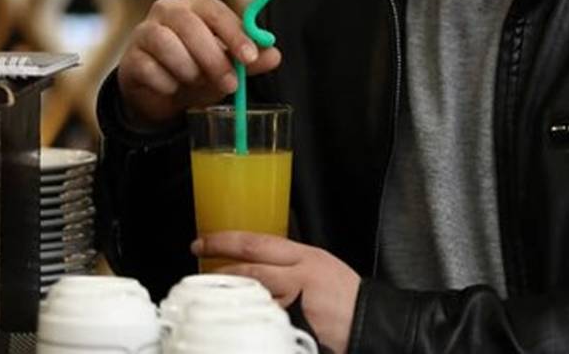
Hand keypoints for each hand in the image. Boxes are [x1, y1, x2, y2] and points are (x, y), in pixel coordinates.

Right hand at [118, 0, 282, 124]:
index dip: (235, 34)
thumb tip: (275, 55)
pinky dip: (167, 84)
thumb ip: (251, 59)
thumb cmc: (199, 67)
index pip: (216, 11)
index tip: (250, 58)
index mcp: (196, 3)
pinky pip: (149, 69)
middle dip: (214, 58)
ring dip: (189, 70)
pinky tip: (173, 87)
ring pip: (167, 45)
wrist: (161, 92)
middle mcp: (167, 9)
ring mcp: (144, 31)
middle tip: (230, 83)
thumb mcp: (228, 63)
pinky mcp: (130, 57)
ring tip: (196, 81)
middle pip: (190, 26)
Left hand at [193, 233, 359, 353]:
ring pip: (251, 295)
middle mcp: (299, 277)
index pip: (257, 243)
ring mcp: (295, 305)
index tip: (204, 240)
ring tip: (209, 295)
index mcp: (305, 257)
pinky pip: (263, 322)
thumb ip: (292, 263)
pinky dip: (246, 320)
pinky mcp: (294, 328)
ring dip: (227, 295)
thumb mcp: (322, 266)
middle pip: (249, 268)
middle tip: (196, 268)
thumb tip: (259, 262)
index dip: (225, 241)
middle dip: (218, 267)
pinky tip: (234, 319)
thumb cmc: (348, 296)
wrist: (372, 321)